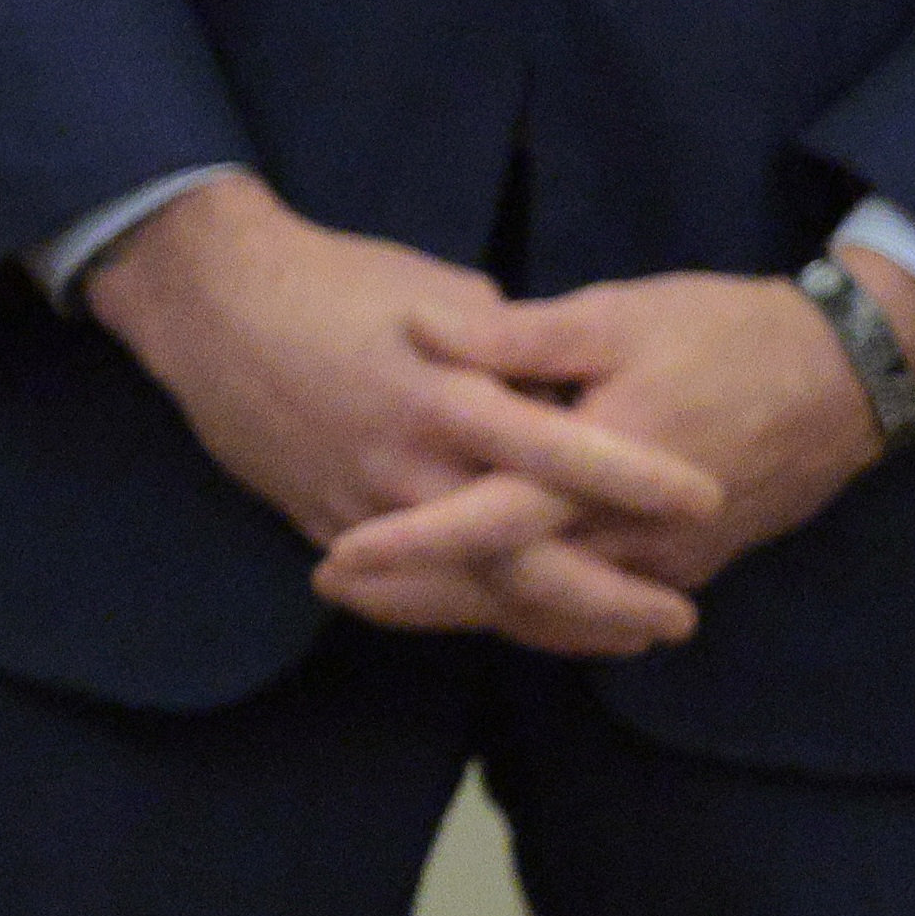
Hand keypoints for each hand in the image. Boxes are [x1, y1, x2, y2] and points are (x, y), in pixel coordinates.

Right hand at [83, 178, 722, 643]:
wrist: (207, 307)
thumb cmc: (333, 281)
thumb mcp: (440, 290)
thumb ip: (512, 352)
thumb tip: (570, 392)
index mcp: (441, 394)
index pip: (556, 449)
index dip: (633, 479)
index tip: (707, 499)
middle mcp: (405, 465)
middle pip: (518, 559)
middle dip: (604, 599)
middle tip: (678, 618)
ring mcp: (362, 507)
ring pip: (469, 591)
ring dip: (551, 621)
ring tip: (626, 634)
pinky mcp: (328, 526)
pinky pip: (414, 592)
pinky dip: (479, 610)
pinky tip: (531, 619)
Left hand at [311, 258, 914, 643]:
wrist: (852, 378)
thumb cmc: (728, 333)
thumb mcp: (617, 315)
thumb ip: (515, 337)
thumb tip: (417, 327)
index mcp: (605, 467)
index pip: (490, 524)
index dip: (409, 545)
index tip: (337, 556)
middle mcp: (634, 534)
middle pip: (509, 588)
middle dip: (416, 596)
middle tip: (332, 584)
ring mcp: (666, 561)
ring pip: (551, 606)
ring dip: (467, 607)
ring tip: (381, 597)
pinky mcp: (688, 565)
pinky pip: (597, 606)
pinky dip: (534, 608)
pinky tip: (482, 596)